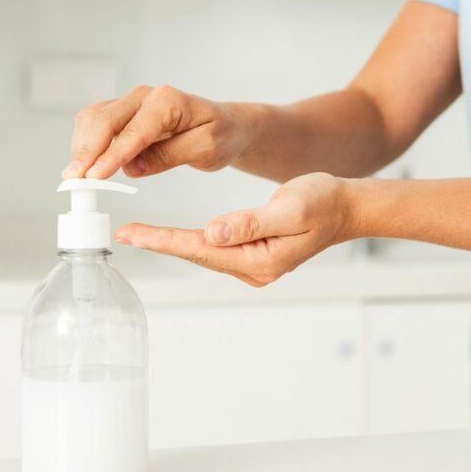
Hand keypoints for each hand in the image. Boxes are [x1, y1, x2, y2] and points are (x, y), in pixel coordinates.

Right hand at [62, 84, 248, 179]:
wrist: (224, 126)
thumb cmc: (219, 135)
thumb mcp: (205, 149)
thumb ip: (169, 156)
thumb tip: (132, 167)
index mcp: (168, 101)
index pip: (134, 131)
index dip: (112, 155)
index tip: (95, 177)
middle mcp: (145, 97)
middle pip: (104, 120)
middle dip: (86, 151)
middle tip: (74, 181)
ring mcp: (131, 103)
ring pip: (93, 119)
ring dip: (81, 147)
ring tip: (76, 177)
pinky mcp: (123, 114)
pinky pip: (95, 125)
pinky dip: (85, 144)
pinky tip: (84, 166)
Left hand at [114, 173, 355, 285]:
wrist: (348, 208)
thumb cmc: (324, 202)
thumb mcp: (290, 207)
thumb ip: (250, 222)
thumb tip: (213, 232)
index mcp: (260, 260)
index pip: (201, 249)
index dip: (163, 240)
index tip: (132, 234)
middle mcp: (254, 270)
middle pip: (197, 255)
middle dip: (160, 243)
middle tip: (123, 233)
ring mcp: (254, 266)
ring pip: (204, 253)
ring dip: (172, 243)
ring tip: (137, 233)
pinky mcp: (253, 256)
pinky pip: (215, 249)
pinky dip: (191, 241)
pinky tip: (172, 235)